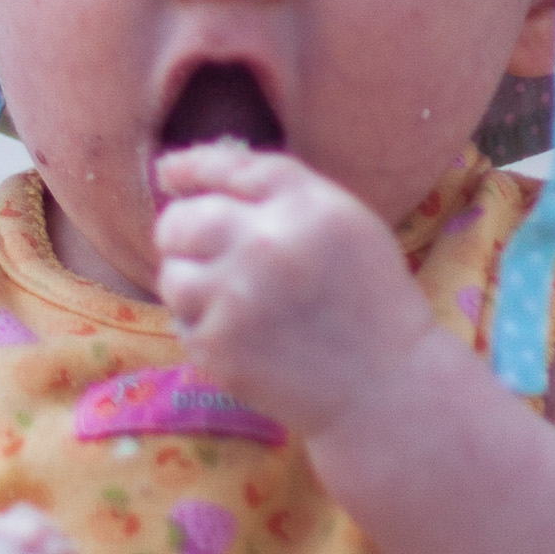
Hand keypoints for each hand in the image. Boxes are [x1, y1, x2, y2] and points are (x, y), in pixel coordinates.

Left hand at [151, 143, 434, 441]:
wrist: (385, 387)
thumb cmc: (369, 300)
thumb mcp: (347, 223)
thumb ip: (282, 192)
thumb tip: (192, 171)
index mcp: (306, 206)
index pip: (230, 168)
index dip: (192, 166)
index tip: (169, 172)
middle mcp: (266, 243)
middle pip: (184, 219)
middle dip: (180, 230)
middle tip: (195, 247)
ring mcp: (237, 297)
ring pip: (172, 273)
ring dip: (187, 281)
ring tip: (223, 296)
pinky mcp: (219, 345)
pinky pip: (182, 321)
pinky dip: (201, 325)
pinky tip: (240, 334)